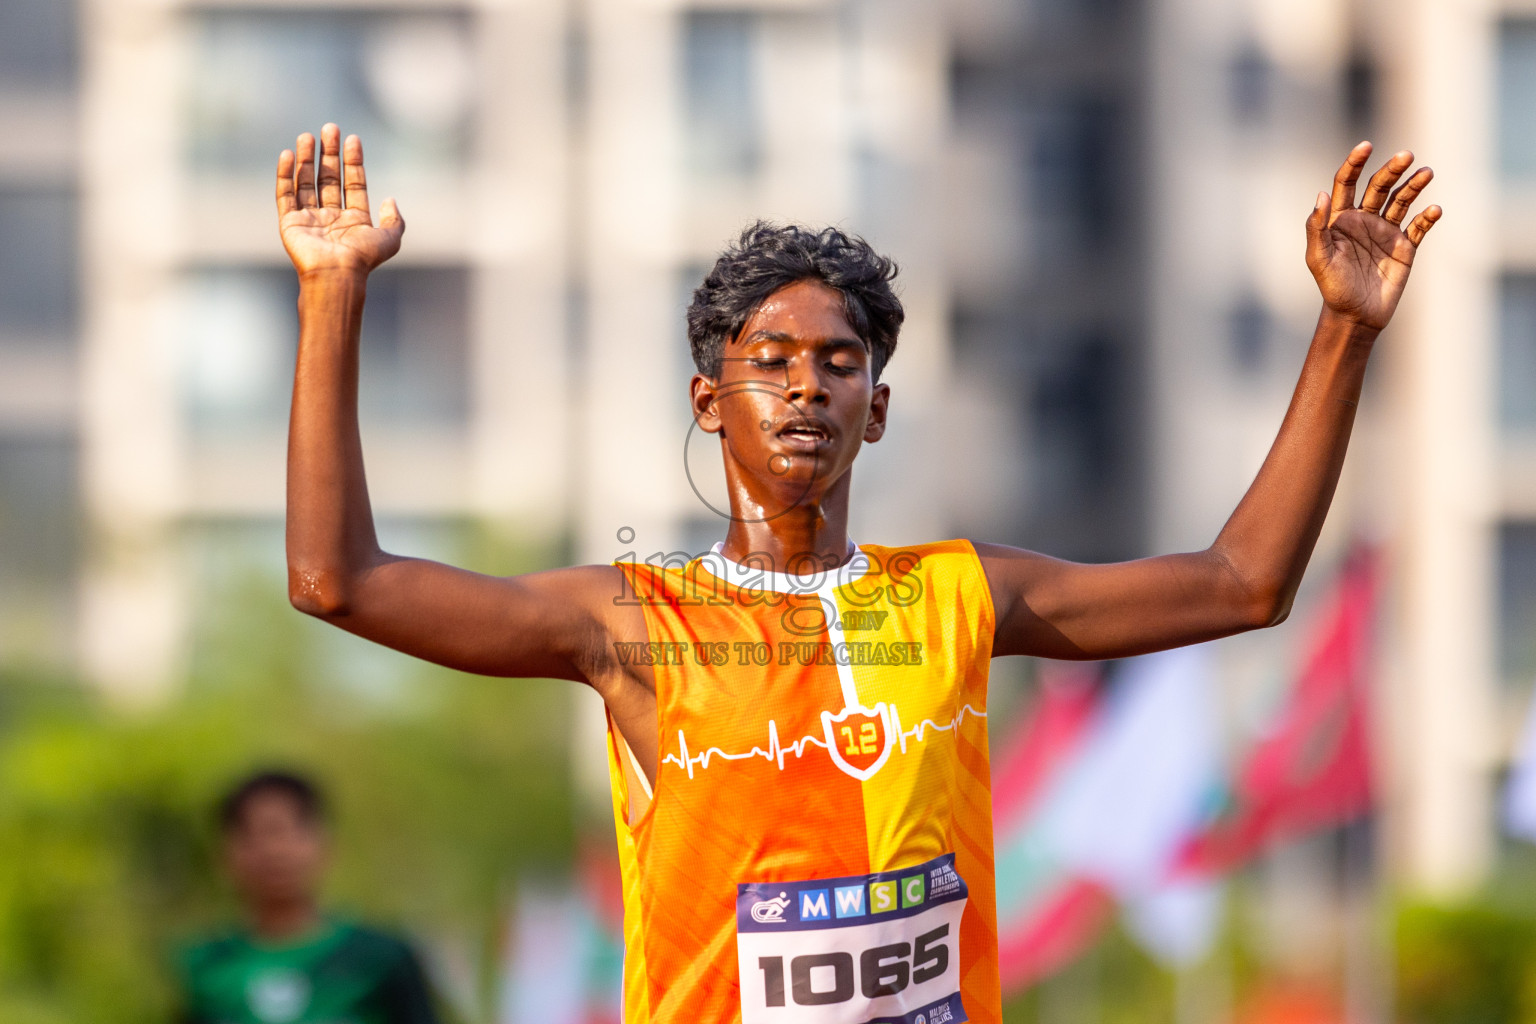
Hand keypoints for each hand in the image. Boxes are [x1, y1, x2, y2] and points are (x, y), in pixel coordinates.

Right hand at [276, 124, 403, 276]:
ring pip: (306, 182)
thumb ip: (395, 220)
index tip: (353, 139)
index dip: (353, 161)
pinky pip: (285, 194)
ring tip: (308, 136)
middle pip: (329, 178)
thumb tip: (390, 199)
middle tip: (330, 128)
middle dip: (330, 154)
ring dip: (306, 159)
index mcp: (354, 220)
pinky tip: (288, 154)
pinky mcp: (289, 222)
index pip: (353, 183)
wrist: (336, 274)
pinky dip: (285, 174)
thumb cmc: (363, 259)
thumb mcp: (390, 239)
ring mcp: (309, 219)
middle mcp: (331, 217)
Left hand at [1305, 141, 1441, 330]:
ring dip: (1414, 186)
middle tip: (1406, 156)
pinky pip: (1419, 227)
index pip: (1347, 183)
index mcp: (1340, 219)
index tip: (1366, 145)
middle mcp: (1364, 220)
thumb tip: (1321, 194)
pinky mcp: (1405, 246)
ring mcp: (1386, 231)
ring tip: (1426, 173)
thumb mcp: (1318, 259)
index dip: (1354, 163)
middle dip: (1392, 170)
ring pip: (1402, 201)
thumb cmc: (1332, 288)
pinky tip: (1433, 210)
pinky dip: (1428, 217)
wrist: (1355, 316)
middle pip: (1379, 186)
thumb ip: (1316, 228)